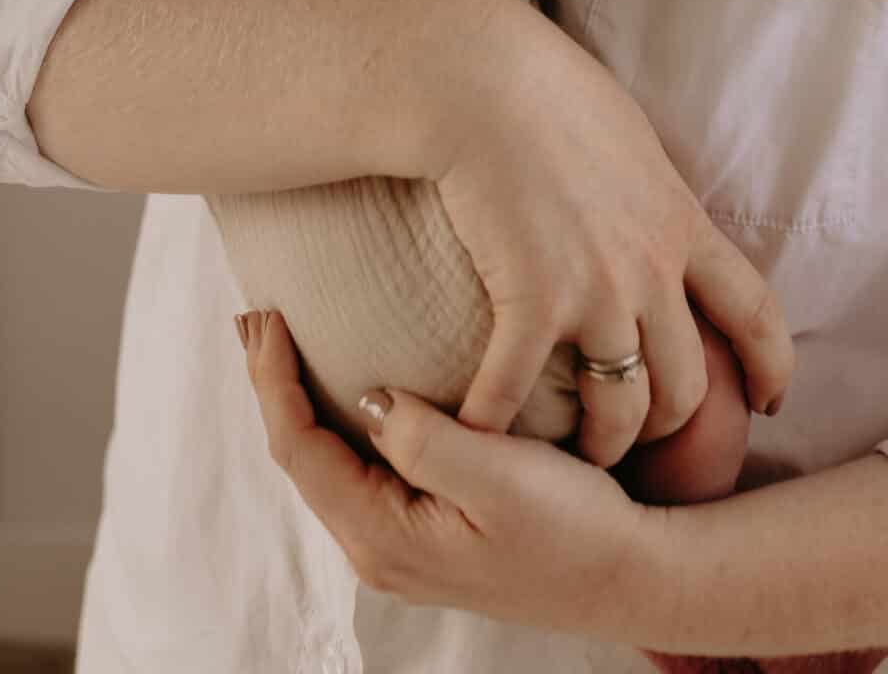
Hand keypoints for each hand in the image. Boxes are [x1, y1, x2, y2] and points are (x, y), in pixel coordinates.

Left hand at [244, 311, 887, 673]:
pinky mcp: (427, 528)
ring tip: (287, 339)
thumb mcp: (499, 476)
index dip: (272, 378)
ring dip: (303, 397)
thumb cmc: (573, 527)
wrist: (630, 574)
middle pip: (300, 454)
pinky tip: (352, 379)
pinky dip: (341, 415)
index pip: (298, 446)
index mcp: (384, 536)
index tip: (264, 313)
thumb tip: (368, 393)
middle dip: (273, 383)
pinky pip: (359, 465)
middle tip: (257, 314)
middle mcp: (380, 548)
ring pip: (326, 459)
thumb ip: (425, 436)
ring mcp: (402, 543)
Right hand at [427, 9, 792, 466]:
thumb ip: (650, 189)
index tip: (768, 402)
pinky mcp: (532, 300)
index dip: (770, 366)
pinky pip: (519, 390)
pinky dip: (496, 421)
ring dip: (601, 444)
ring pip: (621, 409)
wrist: (488, 81)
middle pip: (687, 386)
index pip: (756, 311)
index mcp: (682, 225)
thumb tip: (650, 204)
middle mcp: (651, 269)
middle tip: (638, 438)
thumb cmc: (549, 90)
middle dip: (667, 427)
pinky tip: (477, 432)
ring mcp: (596, 290)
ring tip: (572, 457)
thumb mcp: (631, 138)